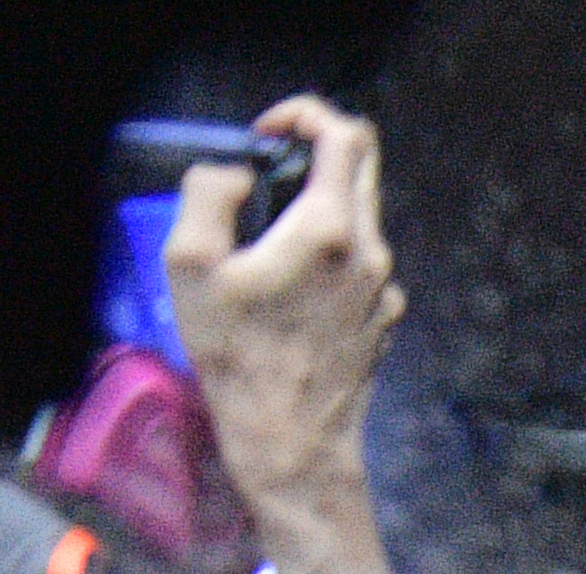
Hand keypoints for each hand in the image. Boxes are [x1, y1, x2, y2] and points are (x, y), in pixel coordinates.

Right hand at [173, 102, 403, 506]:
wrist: (294, 439)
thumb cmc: (237, 353)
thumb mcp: (190, 263)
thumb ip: (210, 196)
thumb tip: (240, 174)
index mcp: (330, 228)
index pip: (346, 135)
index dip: (305, 114)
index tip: (266, 134)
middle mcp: (372, 251)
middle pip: (363, 167)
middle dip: (315, 152)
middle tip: (268, 174)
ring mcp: (386, 286)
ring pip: (364, 215)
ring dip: (320, 205)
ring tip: (270, 239)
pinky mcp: (386, 314)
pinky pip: (362, 260)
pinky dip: (331, 250)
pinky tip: (293, 285)